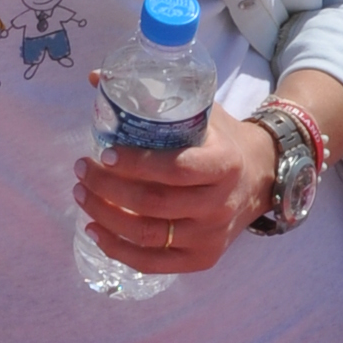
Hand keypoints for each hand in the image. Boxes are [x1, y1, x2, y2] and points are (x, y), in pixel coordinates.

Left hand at [74, 110, 278, 274]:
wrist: (262, 177)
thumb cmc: (222, 141)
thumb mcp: (201, 111)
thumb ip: (153, 96)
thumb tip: (95, 78)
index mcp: (224, 165)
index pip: (173, 169)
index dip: (134, 164)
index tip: (103, 152)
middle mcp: (219, 205)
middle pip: (153, 203)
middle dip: (107, 187)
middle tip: (81, 169)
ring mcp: (211, 236)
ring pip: (147, 235)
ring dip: (104, 215)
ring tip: (81, 194)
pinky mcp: (202, 258)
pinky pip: (152, 263)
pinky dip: (117, 249)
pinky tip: (93, 231)